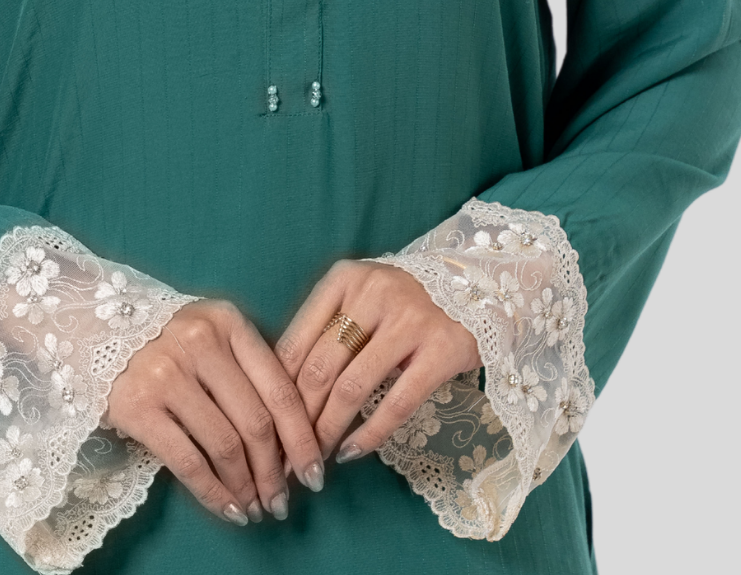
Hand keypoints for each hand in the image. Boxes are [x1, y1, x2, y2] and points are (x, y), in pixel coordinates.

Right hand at [106, 299, 323, 525]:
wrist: (94, 326)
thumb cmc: (169, 338)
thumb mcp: (213, 334)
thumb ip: (250, 369)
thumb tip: (292, 441)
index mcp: (229, 322)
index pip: (279, 387)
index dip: (302, 436)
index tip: (316, 470)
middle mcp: (200, 343)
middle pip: (255, 421)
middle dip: (276, 471)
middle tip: (282, 501)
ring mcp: (166, 373)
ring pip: (225, 445)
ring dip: (247, 487)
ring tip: (256, 508)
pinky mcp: (138, 406)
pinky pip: (188, 462)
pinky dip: (214, 494)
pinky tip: (229, 509)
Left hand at [275, 260, 480, 466]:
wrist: (473, 287)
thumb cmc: (400, 300)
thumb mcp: (357, 298)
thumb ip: (321, 330)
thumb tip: (277, 389)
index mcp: (342, 280)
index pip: (294, 343)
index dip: (275, 391)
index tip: (267, 426)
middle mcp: (372, 294)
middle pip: (319, 369)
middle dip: (297, 420)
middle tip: (287, 454)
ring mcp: (409, 322)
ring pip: (352, 388)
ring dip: (328, 432)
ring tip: (316, 459)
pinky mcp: (442, 351)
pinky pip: (397, 403)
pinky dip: (370, 434)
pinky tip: (353, 452)